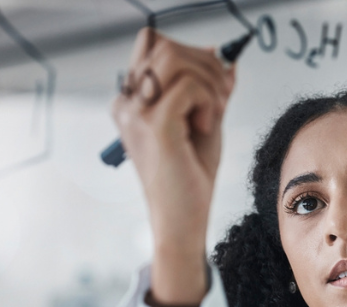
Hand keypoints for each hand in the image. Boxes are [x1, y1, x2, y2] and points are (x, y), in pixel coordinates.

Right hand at [111, 28, 235, 305]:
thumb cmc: (189, 178)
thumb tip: (219, 53)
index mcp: (131, 101)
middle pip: (165, 46)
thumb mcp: (203, 120)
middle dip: (206, 65)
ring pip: (176, 59)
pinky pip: (189, 86)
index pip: (152, 44)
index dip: (189, 54)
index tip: (212, 82)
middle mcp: (126, 103)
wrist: (182, 222)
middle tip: (219, 99)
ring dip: (208, 81)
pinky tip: (206, 126)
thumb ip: (208, 87)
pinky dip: (209, 100)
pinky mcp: (154, 126)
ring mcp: (136, 114)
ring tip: (213, 113)